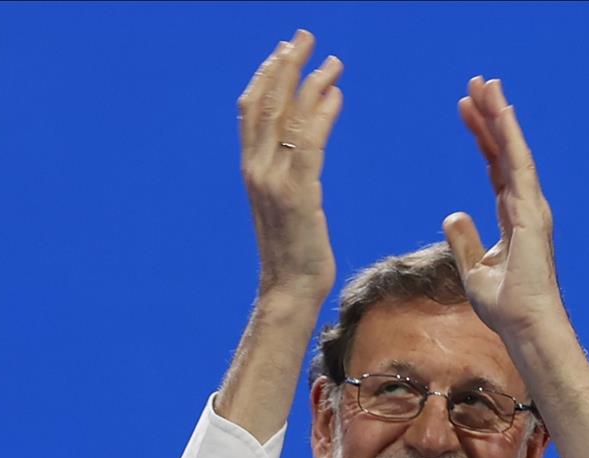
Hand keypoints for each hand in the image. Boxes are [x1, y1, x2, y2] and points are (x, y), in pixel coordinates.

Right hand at [237, 30, 343, 301]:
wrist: (290, 290)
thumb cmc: (295, 253)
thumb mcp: (287, 206)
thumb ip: (289, 175)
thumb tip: (302, 151)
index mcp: (250, 169)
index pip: (251, 110)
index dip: (266, 75)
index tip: (283, 50)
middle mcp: (256, 169)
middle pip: (266, 102)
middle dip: (286, 65)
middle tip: (305, 36)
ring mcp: (274, 181)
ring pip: (288, 117)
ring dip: (311, 82)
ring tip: (333, 60)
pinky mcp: (298, 193)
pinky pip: (310, 142)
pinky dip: (323, 113)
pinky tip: (337, 94)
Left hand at [443, 77, 564, 339]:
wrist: (524, 325)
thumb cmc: (505, 306)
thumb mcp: (474, 270)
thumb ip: (464, 240)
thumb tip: (453, 214)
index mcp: (513, 217)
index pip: (495, 166)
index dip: (482, 136)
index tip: (466, 108)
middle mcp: (526, 205)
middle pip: (505, 150)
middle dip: (491, 115)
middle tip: (476, 82)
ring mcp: (531, 206)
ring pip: (514, 150)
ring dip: (500, 115)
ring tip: (486, 84)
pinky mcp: (531, 212)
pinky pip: (518, 165)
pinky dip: (509, 136)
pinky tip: (500, 111)